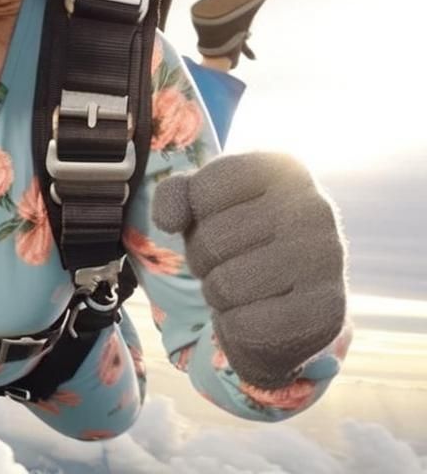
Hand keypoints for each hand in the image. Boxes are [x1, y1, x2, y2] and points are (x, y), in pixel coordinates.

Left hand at [152, 152, 345, 388]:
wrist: (291, 300)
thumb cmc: (239, 237)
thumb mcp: (203, 202)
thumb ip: (174, 195)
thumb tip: (167, 220)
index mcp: (283, 168)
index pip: (202, 191)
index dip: (196, 216)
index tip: (222, 221)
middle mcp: (313, 206)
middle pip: (211, 240)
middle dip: (204, 259)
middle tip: (230, 261)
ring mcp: (326, 259)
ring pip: (225, 286)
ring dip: (218, 293)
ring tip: (244, 286)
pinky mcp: (327, 312)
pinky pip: (245, 326)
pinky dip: (236, 326)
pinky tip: (261, 314)